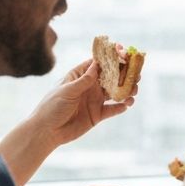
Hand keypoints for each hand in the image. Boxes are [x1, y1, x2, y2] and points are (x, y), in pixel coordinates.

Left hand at [0, 59, 135, 185]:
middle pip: (111, 78)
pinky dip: (121, 107)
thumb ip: (84, 80)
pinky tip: (127, 104)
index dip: (111, 59)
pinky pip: (113, 109)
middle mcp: (89, 87)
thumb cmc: (52, 106)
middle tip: (137, 74)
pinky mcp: (98, 115)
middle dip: (124, 75)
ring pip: (115, 93)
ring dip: (126, 91)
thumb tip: (97, 65)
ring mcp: (94, 100)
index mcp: (79, 77)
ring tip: (134, 91)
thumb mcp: (67, 91)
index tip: (124, 54)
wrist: (47, 131)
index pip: (98, 64)